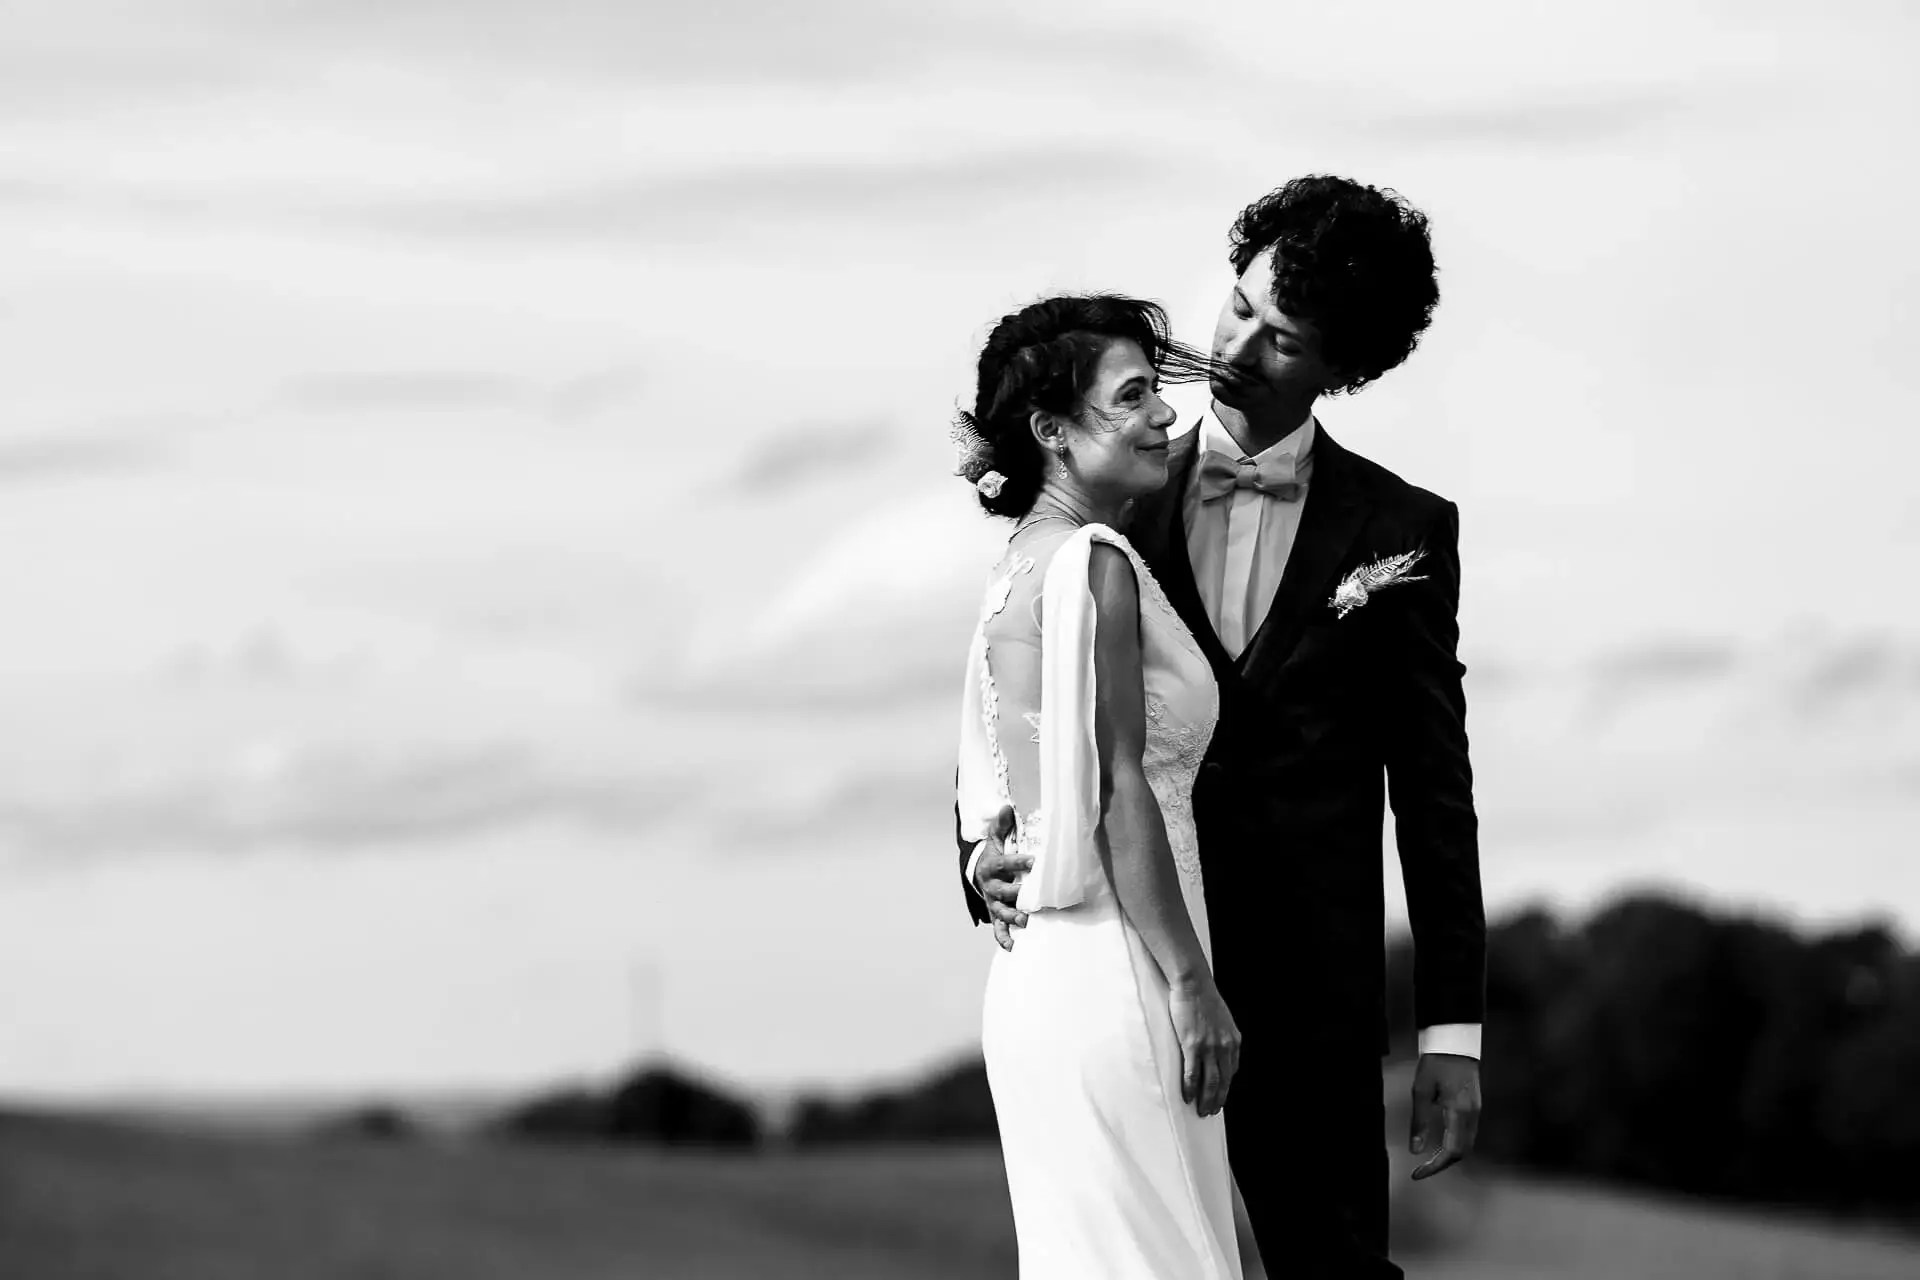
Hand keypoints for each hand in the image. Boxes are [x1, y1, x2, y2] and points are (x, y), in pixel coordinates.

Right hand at [972, 805, 1031, 951]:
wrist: (978, 875)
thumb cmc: (993, 858)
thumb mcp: (994, 841)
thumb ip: (1001, 827)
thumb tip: (1006, 807)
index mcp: (991, 866)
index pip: (1005, 863)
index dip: (1019, 862)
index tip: (1034, 861)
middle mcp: (991, 886)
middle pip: (1003, 891)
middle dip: (1017, 894)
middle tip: (1032, 897)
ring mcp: (993, 903)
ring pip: (1002, 911)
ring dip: (1013, 917)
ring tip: (1025, 921)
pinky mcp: (996, 915)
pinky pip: (998, 929)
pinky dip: (1004, 939)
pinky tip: (1014, 947)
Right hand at [1168, 978, 1240, 1117]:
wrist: (1193, 983)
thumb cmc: (1204, 997)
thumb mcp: (1222, 1019)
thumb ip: (1223, 1036)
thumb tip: (1217, 1050)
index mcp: (1234, 1041)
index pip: (1232, 1071)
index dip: (1226, 1086)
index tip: (1220, 1095)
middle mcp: (1225, 1047)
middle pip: (1223, 1081)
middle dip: (1217, 1099)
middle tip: (1211, 1111)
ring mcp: (1209, 1047)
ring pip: (1210, 1082)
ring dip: (1206, 1099)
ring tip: (1201, 1110)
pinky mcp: (1192, 1046)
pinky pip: (1193, 1074)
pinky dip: (1191, 1088)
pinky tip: (1188, 1097)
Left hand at [1409, 1052, 1480, 1179]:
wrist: (1455, 1042)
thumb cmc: (1435, 1063)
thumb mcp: (1420, 1091)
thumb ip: (1419, 1122)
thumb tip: (1415, 1151)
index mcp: (1459, 1112)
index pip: (1451, 1152)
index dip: (1435, 1167)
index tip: (1417, 1174)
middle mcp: (1472, 1115)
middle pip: (1462, 1153)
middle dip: (1442, 1165)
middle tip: (1421, 1170)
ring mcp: (1477, 1111)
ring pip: (1467, 1145)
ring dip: (1449, 1156)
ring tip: (1429, 1160)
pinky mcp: (1476, 1107)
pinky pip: (1469, 1134)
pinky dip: (1456, 1145)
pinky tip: (1441, 1144)